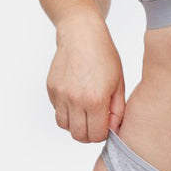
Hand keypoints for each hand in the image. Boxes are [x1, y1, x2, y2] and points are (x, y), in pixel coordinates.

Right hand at [46, 15, 125, 142]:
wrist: (81, 34)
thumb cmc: (103, 55)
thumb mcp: (119, 83)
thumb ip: (117, 110)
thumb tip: (113, 130)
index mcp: (95, 100)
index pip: (96, 135)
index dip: (103, 134)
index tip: (106, 126)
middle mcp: (75, 100)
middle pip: (78, 135)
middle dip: (89, 134)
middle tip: (96, 123)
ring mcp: (60, 95)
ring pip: (65, 126)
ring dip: (75, 124)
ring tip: (86, 112)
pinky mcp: (51, 89)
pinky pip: (57, 110)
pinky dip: (66, 110)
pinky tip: (76, 97)